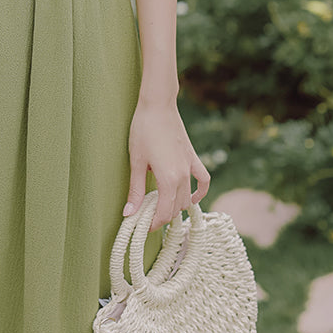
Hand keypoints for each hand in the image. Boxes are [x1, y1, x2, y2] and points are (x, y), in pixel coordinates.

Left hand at [123, 98, 209, 231]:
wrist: (158, 106)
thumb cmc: (143, 130)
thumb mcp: (136, 162)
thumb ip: (135, 190)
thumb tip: (129, 213)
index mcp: (168, 179)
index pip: (164, 212)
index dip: (153, 223)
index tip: (143, 227)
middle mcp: (183, 176)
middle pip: (176, 208)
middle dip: (162, 216)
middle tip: (146, 218)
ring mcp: (190, 166)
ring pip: (188, 198)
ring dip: (176, 206)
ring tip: (160, 207)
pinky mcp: (193, 157)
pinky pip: (203, 180)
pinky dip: (199, 192)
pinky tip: (192, 198)